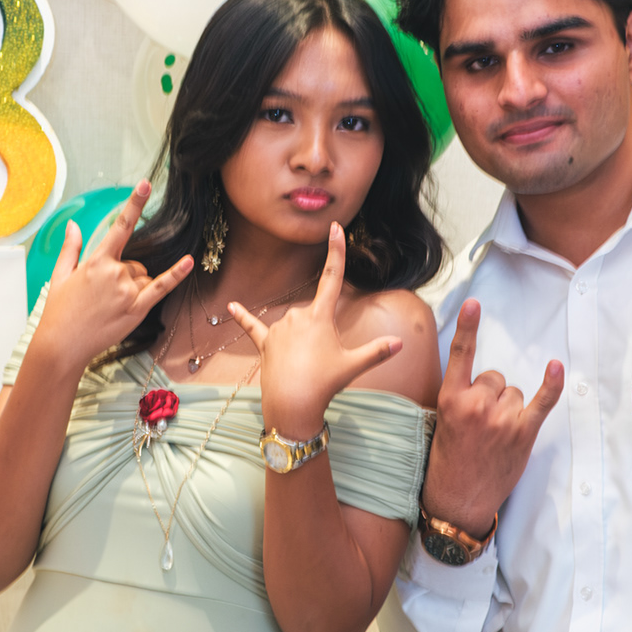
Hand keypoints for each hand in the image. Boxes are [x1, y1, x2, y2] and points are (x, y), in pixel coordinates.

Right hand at [25, 183, 191, 376]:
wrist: (62, 344)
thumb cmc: (59, 311)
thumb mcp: (60, 275)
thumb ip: (71, 248)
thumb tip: (73, 224)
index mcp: (96, 261)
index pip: (120, 226)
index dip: (134, 203)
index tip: (145, 184)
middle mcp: (114, 273)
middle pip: (134, 263)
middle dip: (124, 275)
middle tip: (103, 295)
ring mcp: (127, 291)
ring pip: (143, 278)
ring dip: (133, 287)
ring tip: (110, 305)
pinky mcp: (136, 309)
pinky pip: (161, 288)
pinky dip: (175, 276)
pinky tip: (188, 263)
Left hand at [226, 223, 401, 435]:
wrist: (292, 404)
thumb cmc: (324, 383)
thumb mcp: (354, 365)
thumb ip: (377, 351)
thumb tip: (401, 343)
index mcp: (320, 316)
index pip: (332, 276)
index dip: (336, 251)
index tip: (336, 227)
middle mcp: (297, 315)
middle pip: (314, 313)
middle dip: (321, 334)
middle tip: (322, 362)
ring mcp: (278, 328)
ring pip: (294, 326)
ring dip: (301, 341)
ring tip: (304, 368)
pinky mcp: (264, 341)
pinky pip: (252, 326)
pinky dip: (242, 316)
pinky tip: (230, 306)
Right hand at [421, 296, 564, 531]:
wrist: (457, 501)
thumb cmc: (448, 462)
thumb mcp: (442, 424)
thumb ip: (460, 398)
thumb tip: (485, 384)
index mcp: (450, 400)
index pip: (461, 355)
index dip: (467, 327)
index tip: (474, 304)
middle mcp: (476, 405)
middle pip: (494, 376)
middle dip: (490, 394)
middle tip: (480, 425)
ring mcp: (501, 419)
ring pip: (513, 392)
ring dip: (508, 407)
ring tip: (494, 436)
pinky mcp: (523, 433)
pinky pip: (541, 402)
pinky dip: (551, 385)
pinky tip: (555, 368)